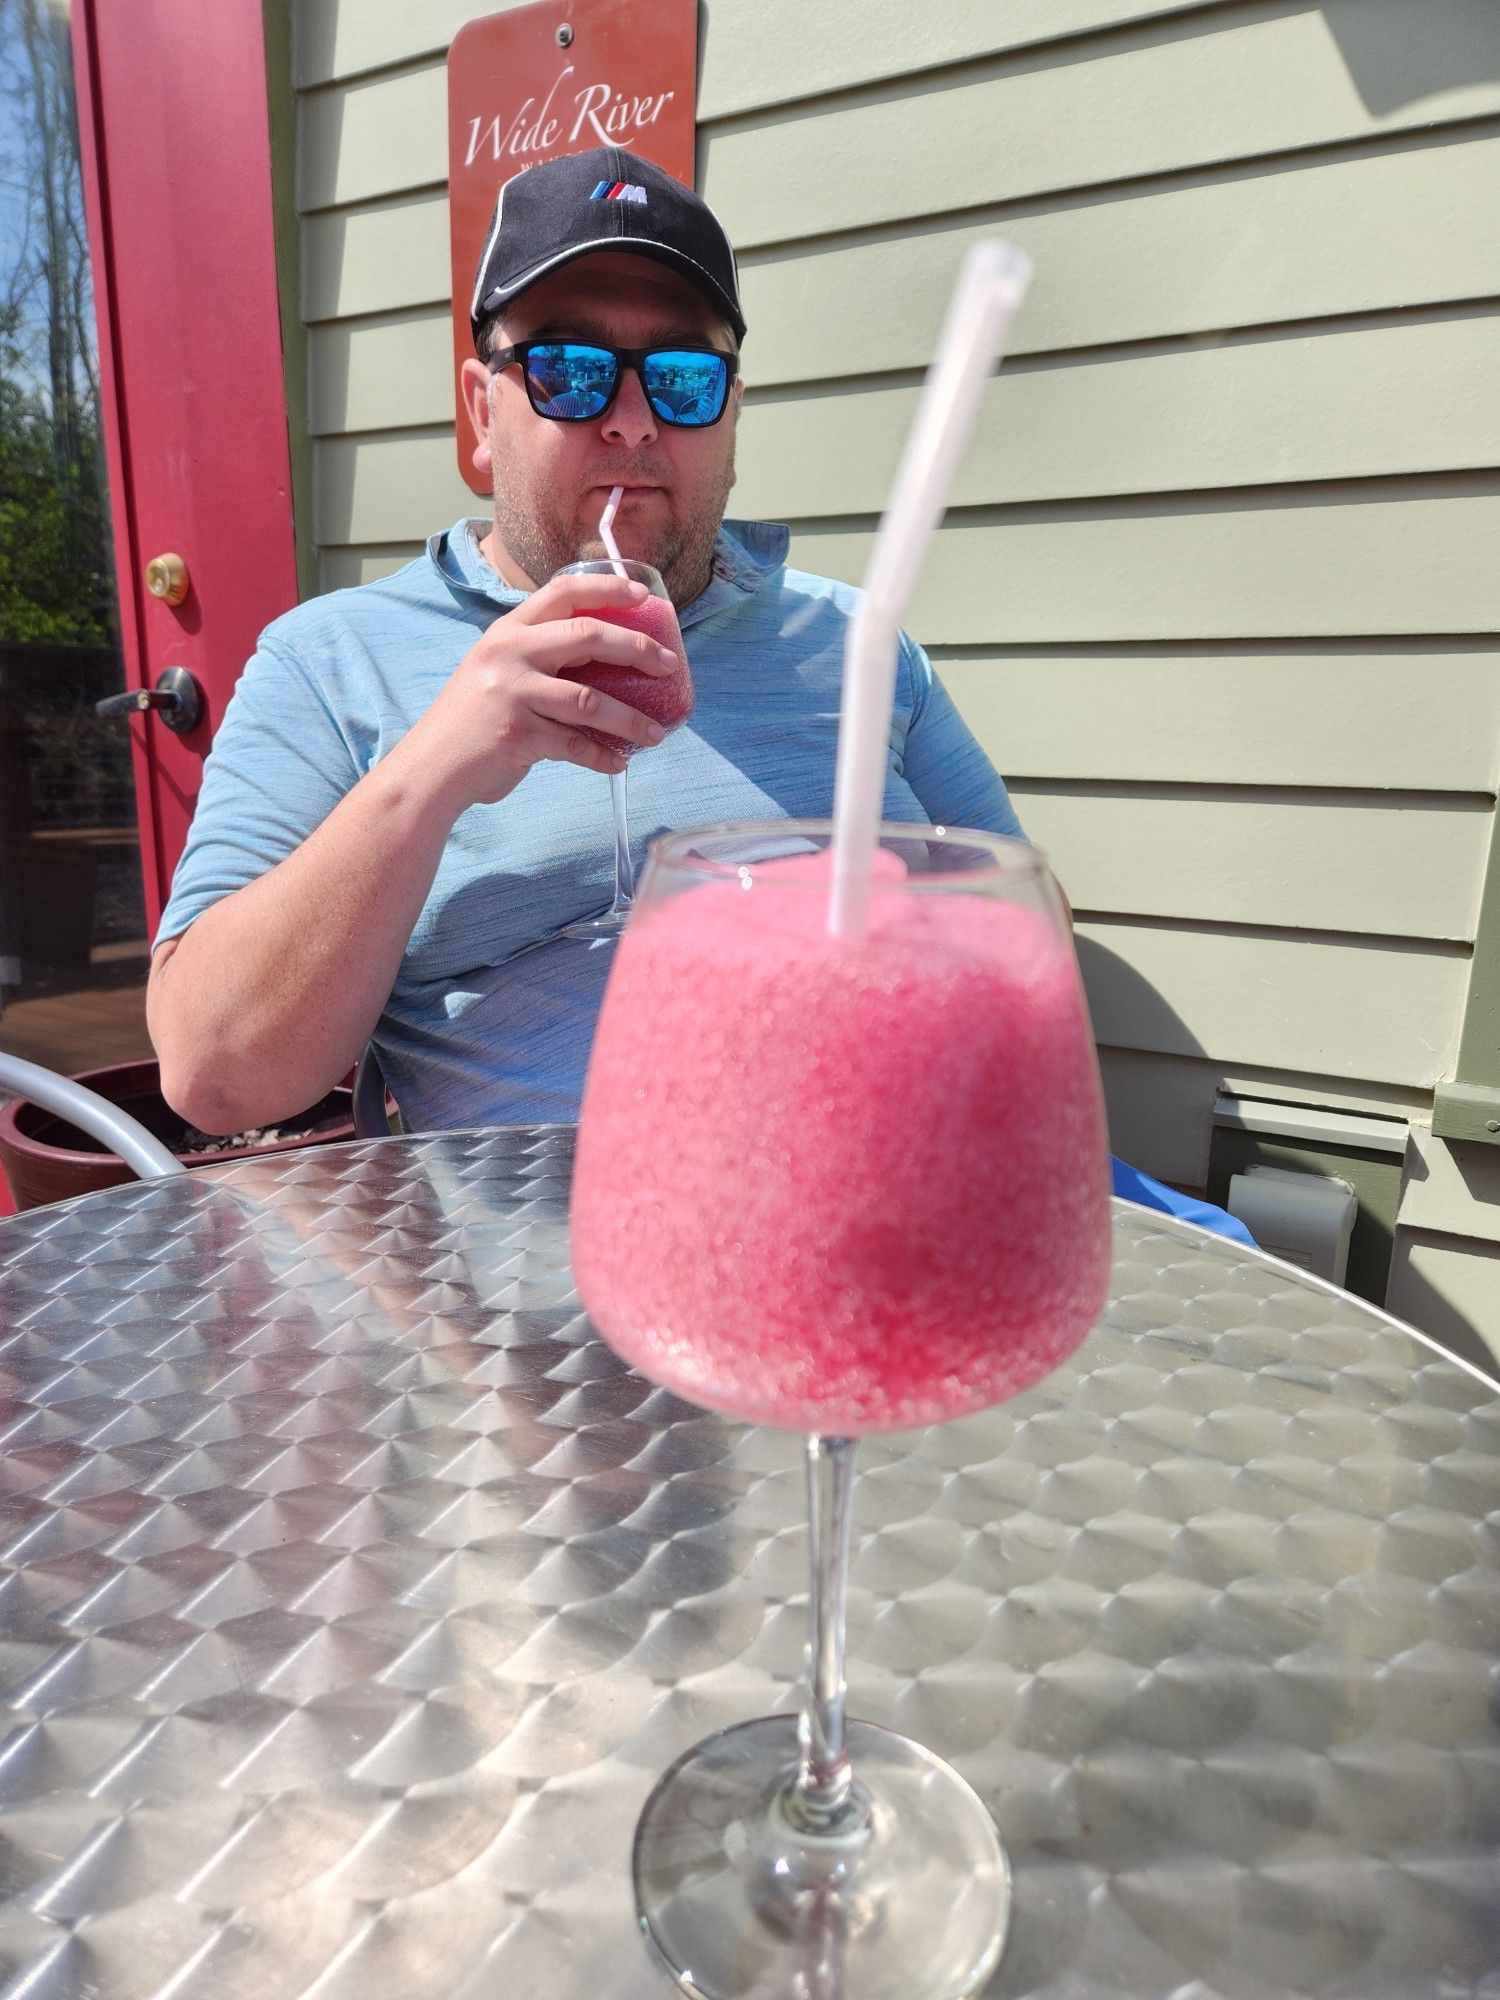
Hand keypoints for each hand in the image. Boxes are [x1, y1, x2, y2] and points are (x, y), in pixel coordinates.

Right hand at [406, 571, 682, 809]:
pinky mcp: (519, 734)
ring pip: (590, 700)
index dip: (608, 589)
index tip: (645, 596)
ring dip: (631, 719)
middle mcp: (509, 653)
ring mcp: (513, 693)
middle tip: (669, 664)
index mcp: (507, 631)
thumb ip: (537, 657)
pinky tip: (619, 763)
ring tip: (657, 733)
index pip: (563, 592)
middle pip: (588, 636)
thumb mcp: (497, 671)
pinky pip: (575, 745)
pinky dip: (602, 756)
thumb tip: (604, 660)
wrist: (431, 767)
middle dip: (637, 649)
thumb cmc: (471, 721)